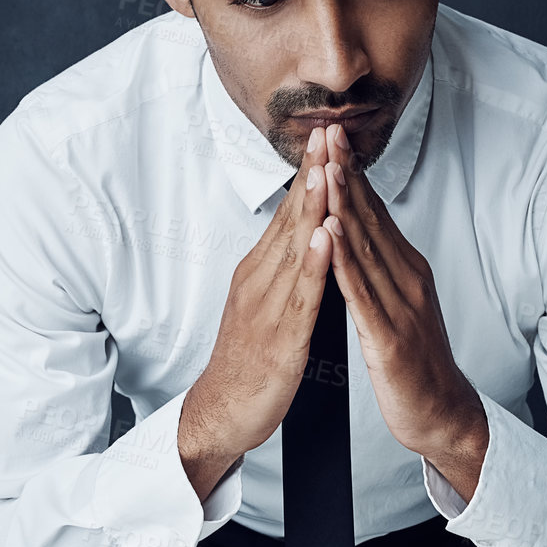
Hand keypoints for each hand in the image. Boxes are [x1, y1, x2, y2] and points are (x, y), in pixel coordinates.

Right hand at [179, 126, 334, 498]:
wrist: (219, 413)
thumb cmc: (246, 363)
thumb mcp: (265, 306)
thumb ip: (283, 271)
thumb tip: (304, 236)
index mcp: (260, 272)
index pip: (288, 214)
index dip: (308, 175)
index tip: (325, 138)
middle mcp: (260, 281)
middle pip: (290, 220)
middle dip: (311, 176)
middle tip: (327, 134)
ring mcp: (267, 308)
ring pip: (294, 250)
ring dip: (311, 209)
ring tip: (327, 171)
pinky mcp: (279, 339)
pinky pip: (299, 297)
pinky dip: (312, 265)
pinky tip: (324, 240)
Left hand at [322, 123, 489, 498]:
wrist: (442, 414)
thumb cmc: (415, 361)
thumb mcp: (399, 303)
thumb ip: (382, 267)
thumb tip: (362, 231)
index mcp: (406, 269)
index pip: (375, 212)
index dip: (353, 173)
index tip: (333, 137)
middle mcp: (407, 279)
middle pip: (372, 219)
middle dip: (348, 174)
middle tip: (328, 133)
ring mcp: (400, 307)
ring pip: (366, 248)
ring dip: (345, 206)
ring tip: (327, 169)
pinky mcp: (389, 337)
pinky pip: (362, 294)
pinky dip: (344, 262)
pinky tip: (329, 237)